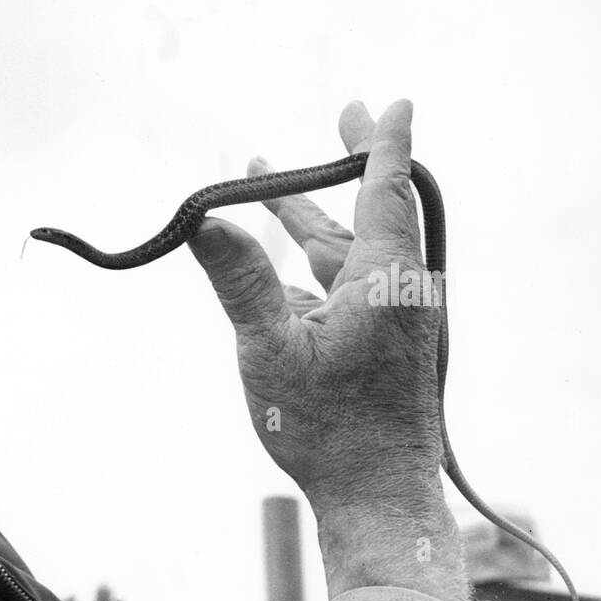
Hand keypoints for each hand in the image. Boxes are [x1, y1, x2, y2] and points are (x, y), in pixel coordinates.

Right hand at [190, 100, 469, 600]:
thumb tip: (201, 219)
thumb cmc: (328, 431)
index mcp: (385, 279)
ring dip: (313, 220)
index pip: (385, 189)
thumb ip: (238, 280)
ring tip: (269, 190)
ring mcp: (395, 319)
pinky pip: (349, 288)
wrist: (376, 498)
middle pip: (370, 211)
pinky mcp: (384, 346)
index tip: (388, 102)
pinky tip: (285, 266)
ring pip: (353, 252)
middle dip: (342, 169)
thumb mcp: (269, 350)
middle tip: (343, 117)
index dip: (383, 142)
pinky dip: (317, 266)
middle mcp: (400, 290)